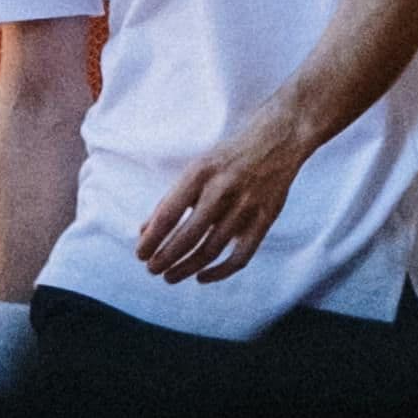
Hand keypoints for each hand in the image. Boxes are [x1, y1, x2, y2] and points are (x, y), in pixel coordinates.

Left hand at [136, 104, 308, 283]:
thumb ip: (171, 200)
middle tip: (152, 270)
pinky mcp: (265, 218)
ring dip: (186, 268)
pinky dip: (220, 272)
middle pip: (188, 236)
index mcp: (200, 173)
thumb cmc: (228, 158)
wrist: (278, 140)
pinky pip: (241, 256)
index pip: (168, 214)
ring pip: (211, 249)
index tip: (140, 255)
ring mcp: (246, 205)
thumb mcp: (196, 169)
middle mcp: (223, 189)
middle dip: (165, 258)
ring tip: (170, 276)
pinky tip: (202, 277)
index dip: (151, 240)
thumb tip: (144, 232)